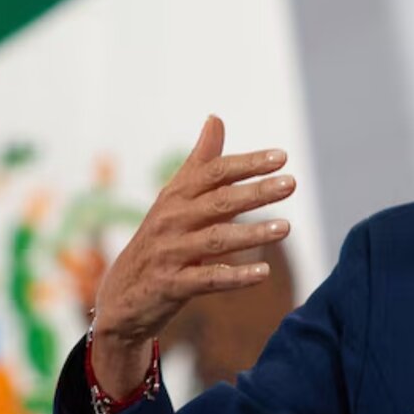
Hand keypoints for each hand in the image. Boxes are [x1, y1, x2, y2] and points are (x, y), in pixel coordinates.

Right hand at [90, 115, 294, 393]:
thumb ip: (201, 162)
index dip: (247, 163)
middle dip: (256, 192)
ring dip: (252, 233)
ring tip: (286, 227)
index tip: (282, 157)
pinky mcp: (171, 285)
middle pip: (219, 202)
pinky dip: (235, 276)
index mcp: (176, 196)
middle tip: (291, 183)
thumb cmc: (160, 239)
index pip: (215, 173)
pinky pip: (207, 279)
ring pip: (216, 240)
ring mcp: (170, 253)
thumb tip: (215, 118)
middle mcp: (172, 220)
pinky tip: (264, 273)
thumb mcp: (175, 198)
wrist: (122, 295)